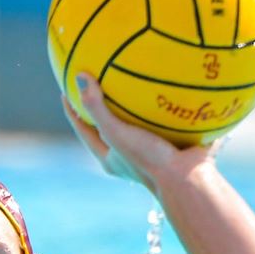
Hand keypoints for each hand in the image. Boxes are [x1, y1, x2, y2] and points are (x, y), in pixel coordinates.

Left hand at [62, 73, 217, 192]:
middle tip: (97, 81)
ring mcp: (153, 151)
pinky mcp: (175, 144)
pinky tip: (168, 84)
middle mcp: (129, 157)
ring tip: (132, 80)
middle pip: (110, 127)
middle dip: (103, 107)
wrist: (188, 178)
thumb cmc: (148, 159)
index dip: (73, 110)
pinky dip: (166, 105)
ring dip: (136, 105)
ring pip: (140, 124)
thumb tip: (80, 76)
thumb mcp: (116, 132)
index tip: (66, 89)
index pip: (84, 131)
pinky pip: (168, 120)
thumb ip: (96, 107)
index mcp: (111, 158)